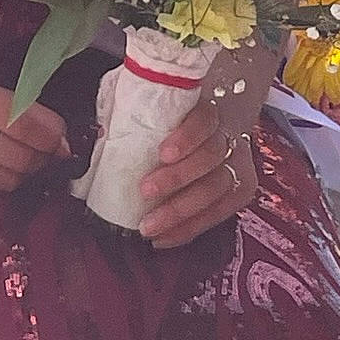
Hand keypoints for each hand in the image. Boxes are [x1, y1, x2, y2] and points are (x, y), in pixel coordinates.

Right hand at [0, 77, 69, 191]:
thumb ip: (27, 113)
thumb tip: (63, 143)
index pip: (24, 124)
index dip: (51, 139)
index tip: (64, 146)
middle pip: (20, 157)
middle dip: (41, 160)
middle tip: (46, 157)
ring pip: (7, 179)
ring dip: (23, 174)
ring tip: (21, 163)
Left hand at [139, 96, 257, 246]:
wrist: (209, 127)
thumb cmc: (169, 116)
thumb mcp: (150, 102)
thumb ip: (132, 110)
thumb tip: (99, 134)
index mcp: (206, 111)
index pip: (203, 121)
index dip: (186, 137)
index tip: (162, 154)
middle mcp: (227, 137)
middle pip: (209, 158)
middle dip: (177, 179)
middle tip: (146, 191)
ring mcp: (237, 166)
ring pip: (216, 190)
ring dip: (181, 212)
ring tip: (150, 225)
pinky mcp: (240, 191)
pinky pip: (218, 214)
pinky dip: (190, 229)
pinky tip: (165, 237)